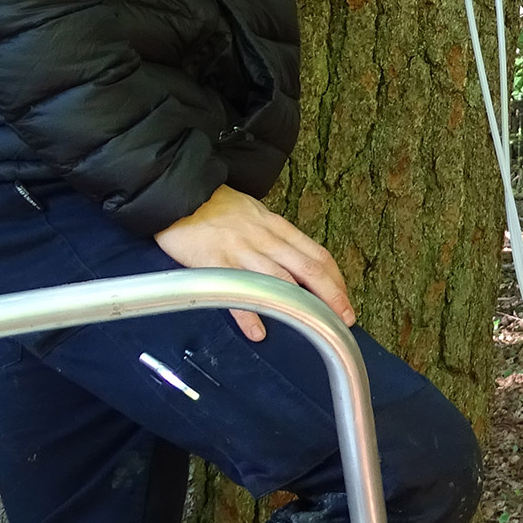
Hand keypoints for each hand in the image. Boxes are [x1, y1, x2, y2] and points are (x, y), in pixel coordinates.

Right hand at [153, 185, 354, 340]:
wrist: (176, 191)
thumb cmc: (214, 206)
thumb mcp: (253, 214)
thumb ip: (274, 237)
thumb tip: (294, 261)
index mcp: (276, 227)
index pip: (316, 253)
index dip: (336, 279)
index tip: (346, 300)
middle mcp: (264, 238)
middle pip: (308, 268)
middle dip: (332, 295)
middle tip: (345, 318)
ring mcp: (240, 249)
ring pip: (280, 279)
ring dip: (301, 306)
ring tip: (315, 328)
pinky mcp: (213, 260)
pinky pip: (235, 290)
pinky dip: (249, 313)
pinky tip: (258, 331)